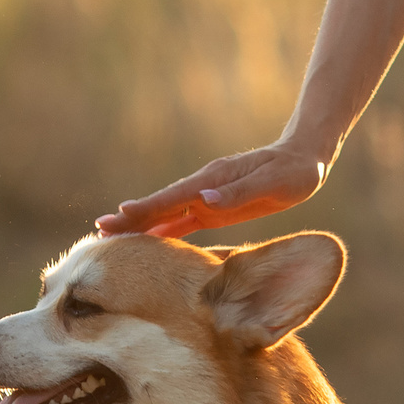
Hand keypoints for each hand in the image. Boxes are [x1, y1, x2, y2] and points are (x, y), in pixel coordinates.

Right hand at [93, 141, 329, 237]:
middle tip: (99, 231)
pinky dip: (161, 231)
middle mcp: (204, 188)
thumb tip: (205, 198)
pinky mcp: (213, 208)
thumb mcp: (271, 183)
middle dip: (132, 218)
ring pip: (167, 215)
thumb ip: (238, 193)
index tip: (120, 215)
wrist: (304, 159)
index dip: (147, 208)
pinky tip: (146, 243)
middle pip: (162, 206)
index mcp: (214, 181)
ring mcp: (206, 197)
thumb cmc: (292, 172)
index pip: (174, 197)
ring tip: (111, 238)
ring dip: (141, 227)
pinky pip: (182, 222)